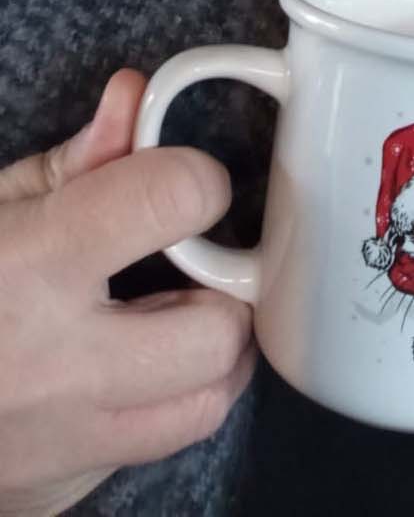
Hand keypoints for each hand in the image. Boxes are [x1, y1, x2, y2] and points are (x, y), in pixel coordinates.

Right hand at [0, 70, 254, 516]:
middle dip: (220, 293)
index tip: (183, 185)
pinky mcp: (58, 491)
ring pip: (203, 407)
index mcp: (29, 267)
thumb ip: (71, 162)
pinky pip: (150, 451)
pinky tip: (121, 377)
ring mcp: (59, 443)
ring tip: (169, 322)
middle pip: (216, 332)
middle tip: (187, 271)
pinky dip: (156, 409)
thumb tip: (138, 100)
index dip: (196, 179)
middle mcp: (55, 364)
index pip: (175, 199)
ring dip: (206, 359)